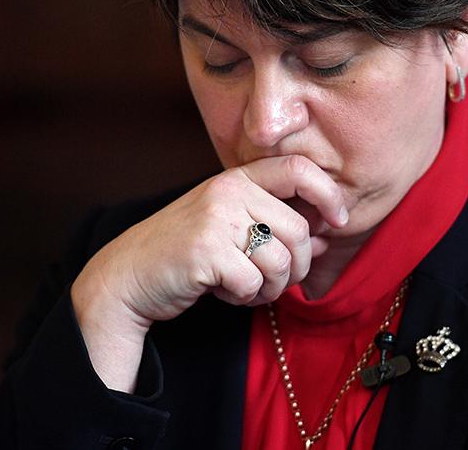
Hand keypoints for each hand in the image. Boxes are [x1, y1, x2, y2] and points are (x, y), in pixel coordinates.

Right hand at [70, 155, 347, 391]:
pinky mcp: (206, 251)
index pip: (298, 168)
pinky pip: (253, 283)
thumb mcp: (230, 228)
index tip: (339, 221)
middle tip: (274, 282)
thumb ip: (275, 227)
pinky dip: (245, 298)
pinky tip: (224, 292)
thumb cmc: (185, 252)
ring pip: (280, 260)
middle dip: (296, 266)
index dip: (329, 193)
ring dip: (270, 288)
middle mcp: (227, 191)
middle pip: (299, 230)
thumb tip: (325, 240)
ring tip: (246, 288)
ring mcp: (215, 219)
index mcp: (236, 178)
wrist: (128, 276)